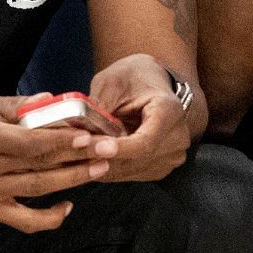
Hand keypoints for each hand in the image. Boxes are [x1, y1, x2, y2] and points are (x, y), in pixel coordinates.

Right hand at [0, 90, 116, 232]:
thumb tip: (51, 99)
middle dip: (77, 158)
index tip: (87, 135)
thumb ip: (14, 104)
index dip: (59, 140)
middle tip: (108, 150)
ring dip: (72, 180)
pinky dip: (48, 218)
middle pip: (38, 165)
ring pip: (36, 189)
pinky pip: (22, 220)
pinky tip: (69, 206)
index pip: (26, 142)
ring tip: (100, 168)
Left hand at [89, 54, 190, 181]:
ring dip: (104, 165)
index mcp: (169, 111)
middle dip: (104, 158)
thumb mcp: (113, 80)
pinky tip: (94, 156)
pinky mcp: (162, 166)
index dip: (119, 149)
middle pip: (137, 160)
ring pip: (132, 170)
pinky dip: (110, 169)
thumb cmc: (132, 77)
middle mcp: (178, 136)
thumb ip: (100, 104)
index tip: (95, 148)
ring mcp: (173, 155)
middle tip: (74, 149)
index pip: (146, 141)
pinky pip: (132, 175)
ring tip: (79, 151)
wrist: (151, 83)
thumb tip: (80, 129)